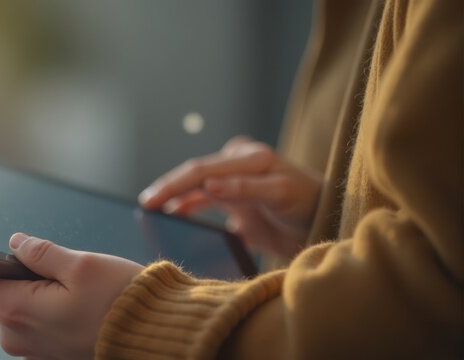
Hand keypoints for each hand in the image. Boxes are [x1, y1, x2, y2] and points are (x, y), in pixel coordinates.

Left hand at [0, 233, 143, 359]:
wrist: (156, 339)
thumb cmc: (124, 306)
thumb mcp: (81, 264)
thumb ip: (39, 251)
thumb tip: (15, 244)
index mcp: (16, 309)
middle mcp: (16, 333)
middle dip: (7, 269)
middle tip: (49, 261)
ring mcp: (30, 346)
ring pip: (14, 303)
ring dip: (31, 287)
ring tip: (72, 283)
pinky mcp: (46, 351)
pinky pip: (32, 318)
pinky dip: (44, 303)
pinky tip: (74, 299)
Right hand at [138, 136, 321, 258]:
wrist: (326, 219)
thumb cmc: (309, 204)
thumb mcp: (281, 194)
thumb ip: (246, 189)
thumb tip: (209, 184)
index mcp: (248, 157)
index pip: (201, 169)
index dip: (174, 184)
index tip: (154, 200)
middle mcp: (237, 163)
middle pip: (193, 175)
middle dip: (166, 188)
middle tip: (144, 204)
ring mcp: (234, 179)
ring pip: (194, 185)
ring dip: (173, 196)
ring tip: (150, 209)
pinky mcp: (233, 196)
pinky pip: (202, 198)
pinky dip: (185, 205)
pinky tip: (170, 214)